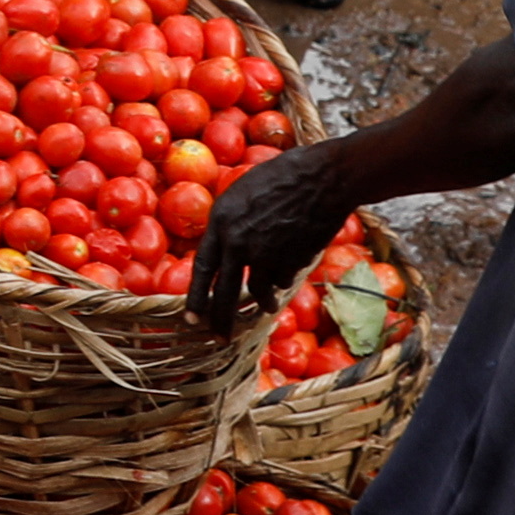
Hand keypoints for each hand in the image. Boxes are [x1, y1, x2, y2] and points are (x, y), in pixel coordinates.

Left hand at [184, 130, 370, 333]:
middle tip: (219, 338)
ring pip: (259, 290)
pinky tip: (292, 265)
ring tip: (266, 307)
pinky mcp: (291, 260)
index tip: (191, 319)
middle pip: (225, 292)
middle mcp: (238, 241)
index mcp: (221, 220)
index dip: (196, 296)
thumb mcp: (244, 192)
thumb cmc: (283, 176)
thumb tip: (225, 248)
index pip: (202, 267)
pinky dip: (285, 277)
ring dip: (263, 301)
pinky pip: (283, 279)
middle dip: (221, 319)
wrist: (323, 176)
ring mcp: (265, 252)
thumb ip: (231, 222)